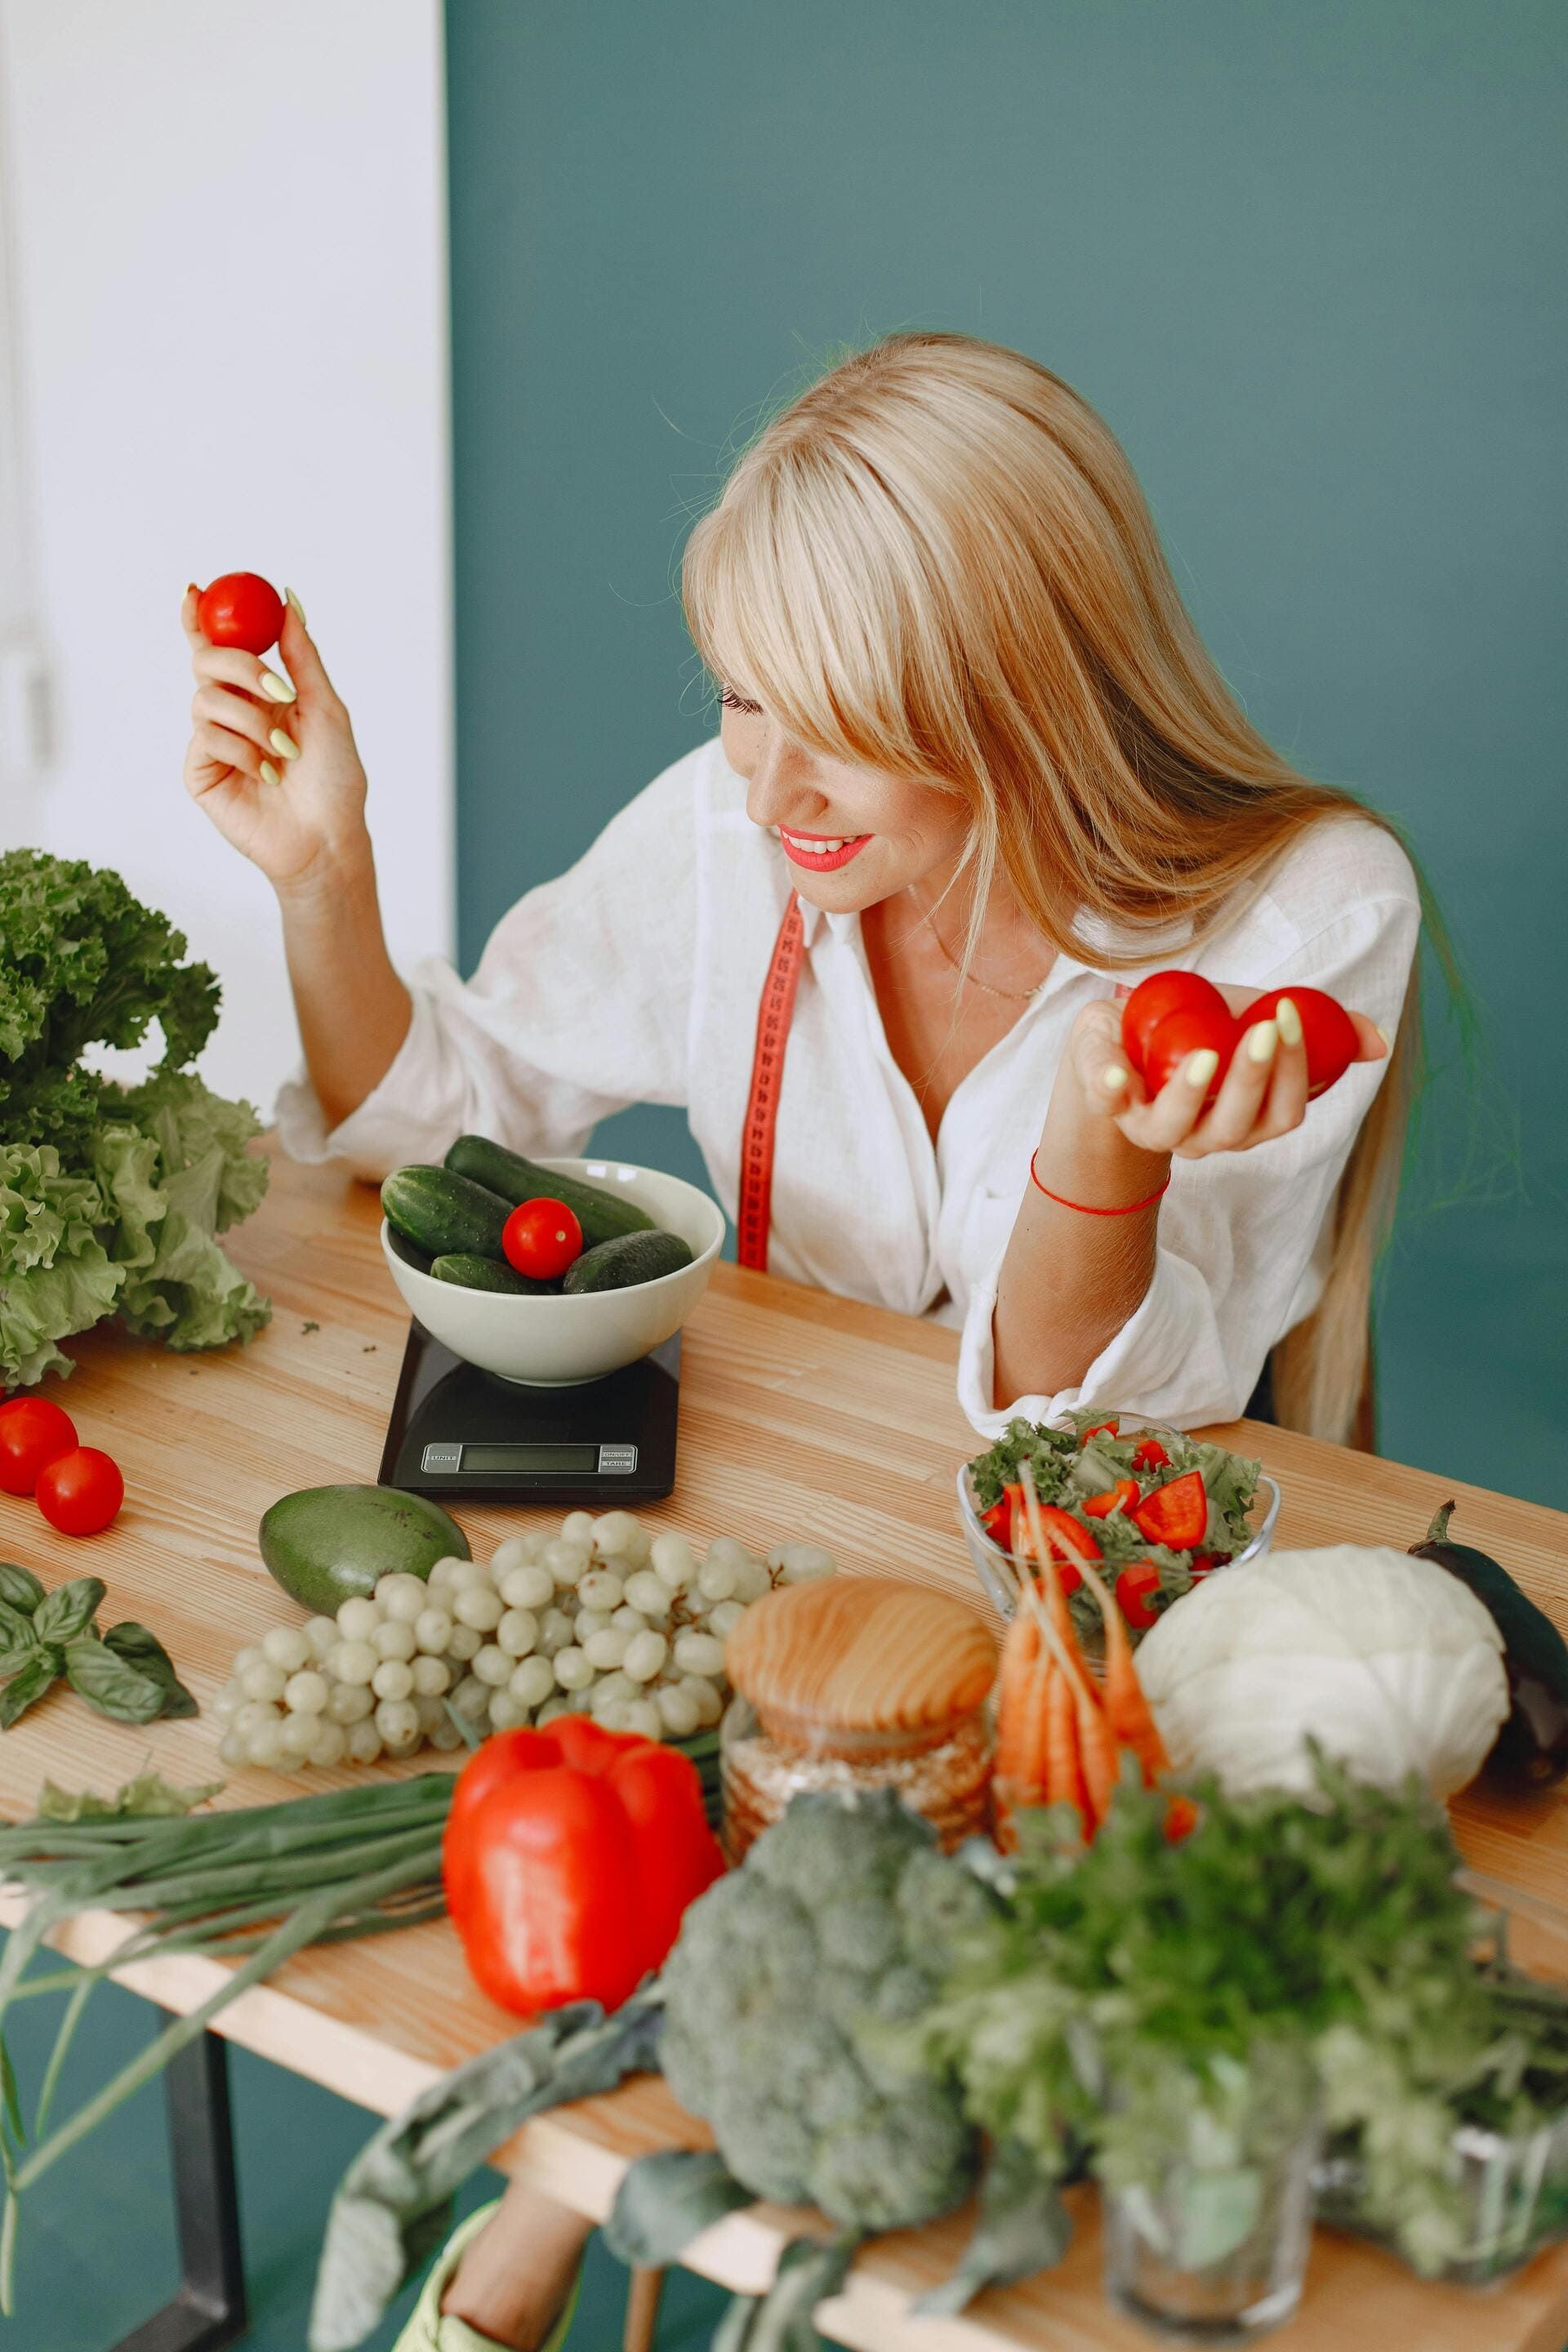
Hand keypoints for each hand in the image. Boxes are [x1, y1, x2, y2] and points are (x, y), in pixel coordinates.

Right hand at [182, 587, 370, 896]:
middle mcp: (231, 712)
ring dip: (252, 719)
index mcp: (258, 693)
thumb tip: (287, 600)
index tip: (197, 591)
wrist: (327, 837)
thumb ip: (301, 656)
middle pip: (206, 660)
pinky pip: (205, 737)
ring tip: (284, 752)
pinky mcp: (200, 772)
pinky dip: (240, 749)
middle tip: (277, 689)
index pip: (219, 646)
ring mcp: (212, 742)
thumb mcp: (325, 707)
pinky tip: (266, 775)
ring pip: (206, 698)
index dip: (200, 617)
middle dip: (240, 665)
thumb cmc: (334, 779)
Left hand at [1064, 986, 1388, 1160]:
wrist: (1124, 1038)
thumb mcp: (1256, 1021)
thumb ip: (1319, 1030)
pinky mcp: (1109, 1106)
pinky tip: (1115, 1074)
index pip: (1283, 1112)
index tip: (1288, 1014)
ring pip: (1176, 1128)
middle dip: (1253, 1078)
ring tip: (1206, 1055)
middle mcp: (1204, 1136)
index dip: (1293, 1071)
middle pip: (1236, 1125)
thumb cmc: (1200, 1032)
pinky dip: (1109, 1092)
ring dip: (1192, 1093)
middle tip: (1263, 1027)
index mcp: (1247, 1121)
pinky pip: (1107, 1108)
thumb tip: (1379, 1042)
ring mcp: (1154, 1127)